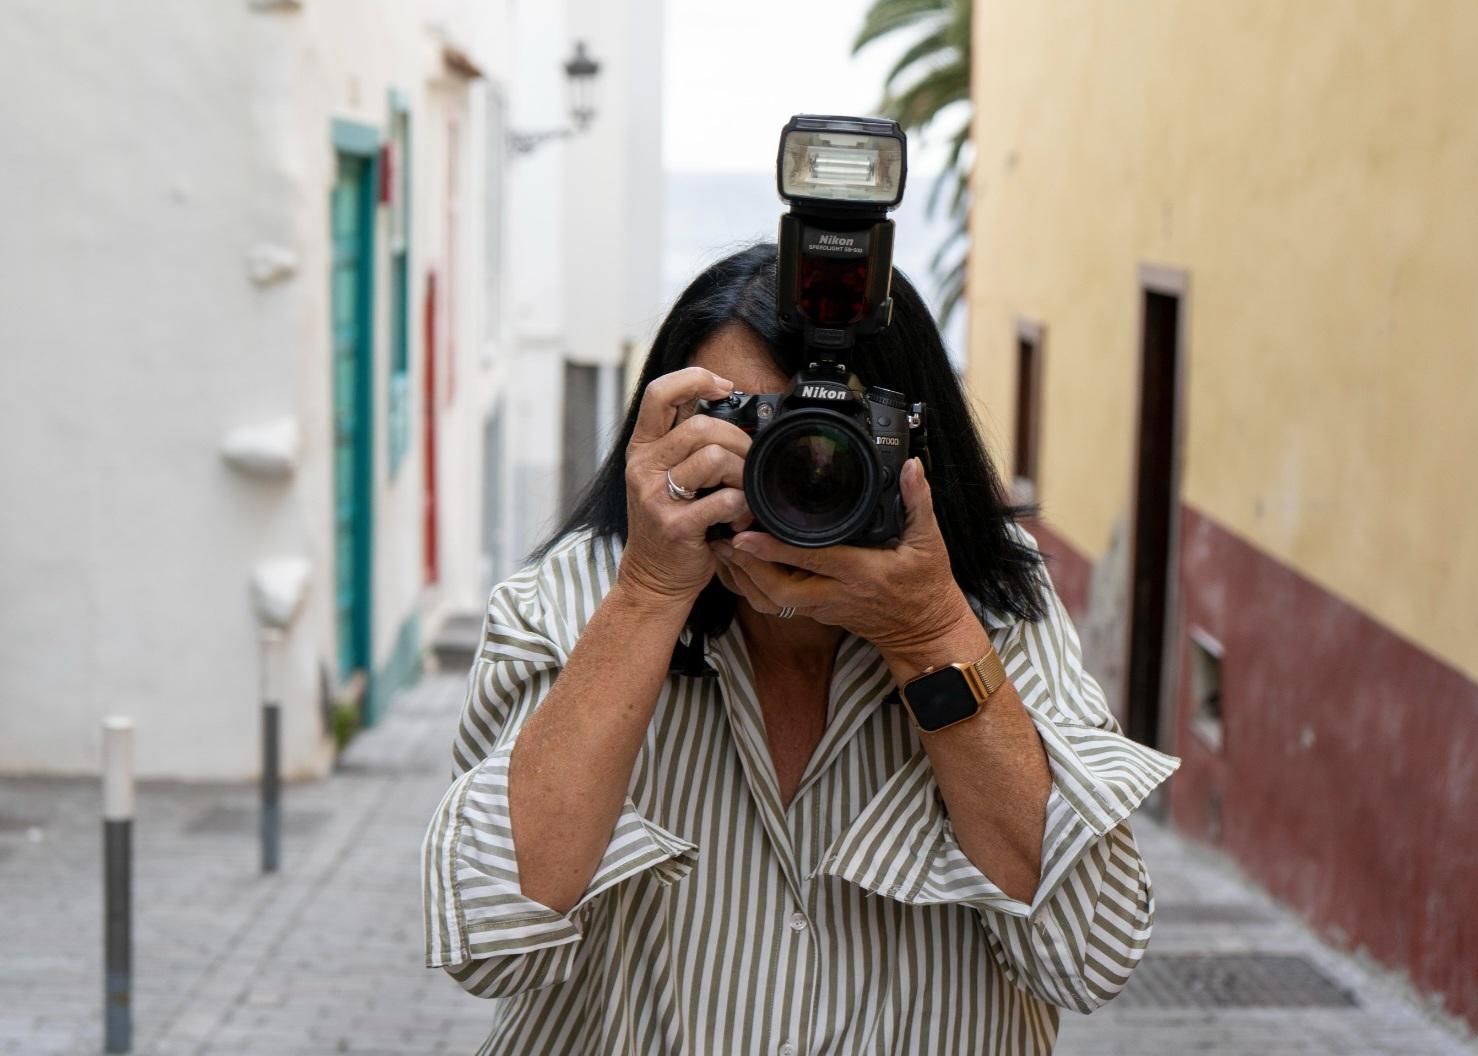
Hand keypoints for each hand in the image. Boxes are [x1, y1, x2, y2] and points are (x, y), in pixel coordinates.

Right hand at [619, 366, 754, 607]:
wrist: (653, 578)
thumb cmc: (669, 522)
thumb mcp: (666, 475)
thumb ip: (686, 442)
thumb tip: (728, 405)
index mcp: (642, 448)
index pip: (659, 393)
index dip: (695, 379)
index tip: (724, 387)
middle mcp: (643, 468)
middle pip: (702, 427)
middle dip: (738, 442)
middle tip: (748, 463)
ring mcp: (655, 497)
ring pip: (713, 458)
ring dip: (741, 474)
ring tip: (742, 493)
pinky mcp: (674, 526)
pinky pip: (723, 500)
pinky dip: (742, 507)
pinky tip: (739, 517)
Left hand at [713, 457, 983, 669]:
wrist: (924, 632)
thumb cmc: (926, 587)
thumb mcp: (930, 543)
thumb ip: (918, 502)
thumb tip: (912, 467)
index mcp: (862, 572)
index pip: (812, 559)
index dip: (776, 547)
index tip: (746, 532)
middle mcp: (836, 594)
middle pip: (778, 589)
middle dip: (746, 567)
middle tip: (723, 539)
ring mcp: (824, 608)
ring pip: (772, 601)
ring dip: (744, 577)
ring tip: (722, 548)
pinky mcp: (817, 613)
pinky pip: (777, 604)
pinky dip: (754, 587)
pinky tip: (739, 566)